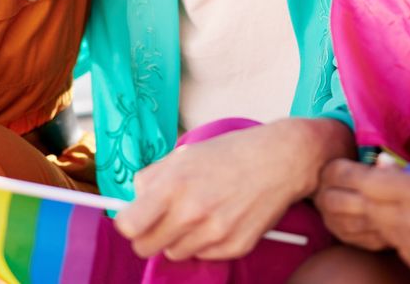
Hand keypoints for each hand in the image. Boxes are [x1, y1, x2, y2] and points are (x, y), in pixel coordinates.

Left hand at [114, 120, 332, 261]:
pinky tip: (220, 219)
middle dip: (151, 235)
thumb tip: (132, 203)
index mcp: (173, 186)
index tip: (137, 217)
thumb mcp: (183, 155)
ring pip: (175, 254)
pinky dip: (206, 243)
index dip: (130, 223)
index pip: (128, 226)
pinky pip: (204, 256)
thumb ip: (151, 179)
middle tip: (165, 219)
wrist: (280, 159)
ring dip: (180, 239)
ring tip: (199, 214)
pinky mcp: (235, 247)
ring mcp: (214, 233)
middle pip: (146, 248)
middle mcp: (192, 213)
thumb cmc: (230, 153)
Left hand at [319, 159, 409, 278]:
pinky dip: (373, 234)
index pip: (360, 180)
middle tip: (319, 184)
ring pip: (364, 232)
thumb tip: (376, 165)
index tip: (329, 164)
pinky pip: (387, 246)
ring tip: (328, 205)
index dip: (339, 171)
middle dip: (331, 195)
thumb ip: (405, 169)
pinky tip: (362, 225)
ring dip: (343, 218)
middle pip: (353, 208)